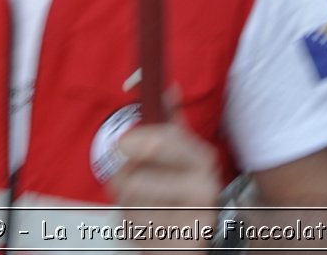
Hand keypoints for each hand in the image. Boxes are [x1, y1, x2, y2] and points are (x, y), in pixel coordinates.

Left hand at [107, 121, 218, 253]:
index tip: (122, 144)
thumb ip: (172, 121)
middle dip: (123, 178)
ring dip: (127, 202)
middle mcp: (201, 191)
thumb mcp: (186, 151)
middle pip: (133, 181)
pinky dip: (131, 222)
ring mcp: (187, 222)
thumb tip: (168, 88)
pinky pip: (131, 227)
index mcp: (203, 160)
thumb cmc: (187, 186)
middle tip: (128, 177)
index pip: (162, 141)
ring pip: (128, 204)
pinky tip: (148, 219)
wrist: (204, 233)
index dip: (135, 141)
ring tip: (144, 200)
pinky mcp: (172, 247)